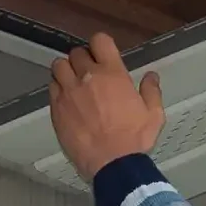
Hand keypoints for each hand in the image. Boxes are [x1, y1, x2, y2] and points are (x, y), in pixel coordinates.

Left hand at [48, 32, 165, 181]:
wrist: (111, 164)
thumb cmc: (134, 139)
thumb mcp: (154, 114)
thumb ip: (151, 91)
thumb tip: (151, 76)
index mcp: (112, 74)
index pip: (99, 41)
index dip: (100, 45)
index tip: (103, 54)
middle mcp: (87, 77)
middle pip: (77, 53)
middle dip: (83, 59)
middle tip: (89, 72)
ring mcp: (69, 92)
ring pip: (58, 66)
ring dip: (66, 70)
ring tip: (73, 82)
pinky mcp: (56, 109)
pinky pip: (51, 88)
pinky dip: (57, 88)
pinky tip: (66, 99)